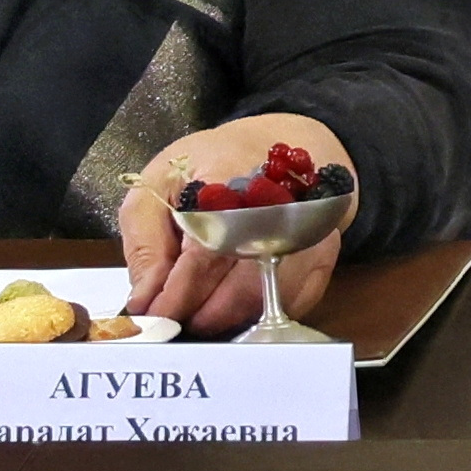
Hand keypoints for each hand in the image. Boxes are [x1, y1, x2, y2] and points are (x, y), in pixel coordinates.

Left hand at [119, 115, 355, 335]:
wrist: (274, 146)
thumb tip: (146, 300)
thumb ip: (146, 244)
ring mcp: (309, 233)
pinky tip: (235, 309)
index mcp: (230, 182)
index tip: (156, 318)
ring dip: (231, 320)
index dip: (179, 294)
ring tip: (201, 319)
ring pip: (270, 299)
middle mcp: (281, 209)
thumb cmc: (210, 166)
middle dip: (203, 314)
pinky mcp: (325, 255)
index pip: (207, 253)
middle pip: (242, 285)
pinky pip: (293, 303)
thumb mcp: (156, 187)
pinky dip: (261, 315)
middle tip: (175, 324)